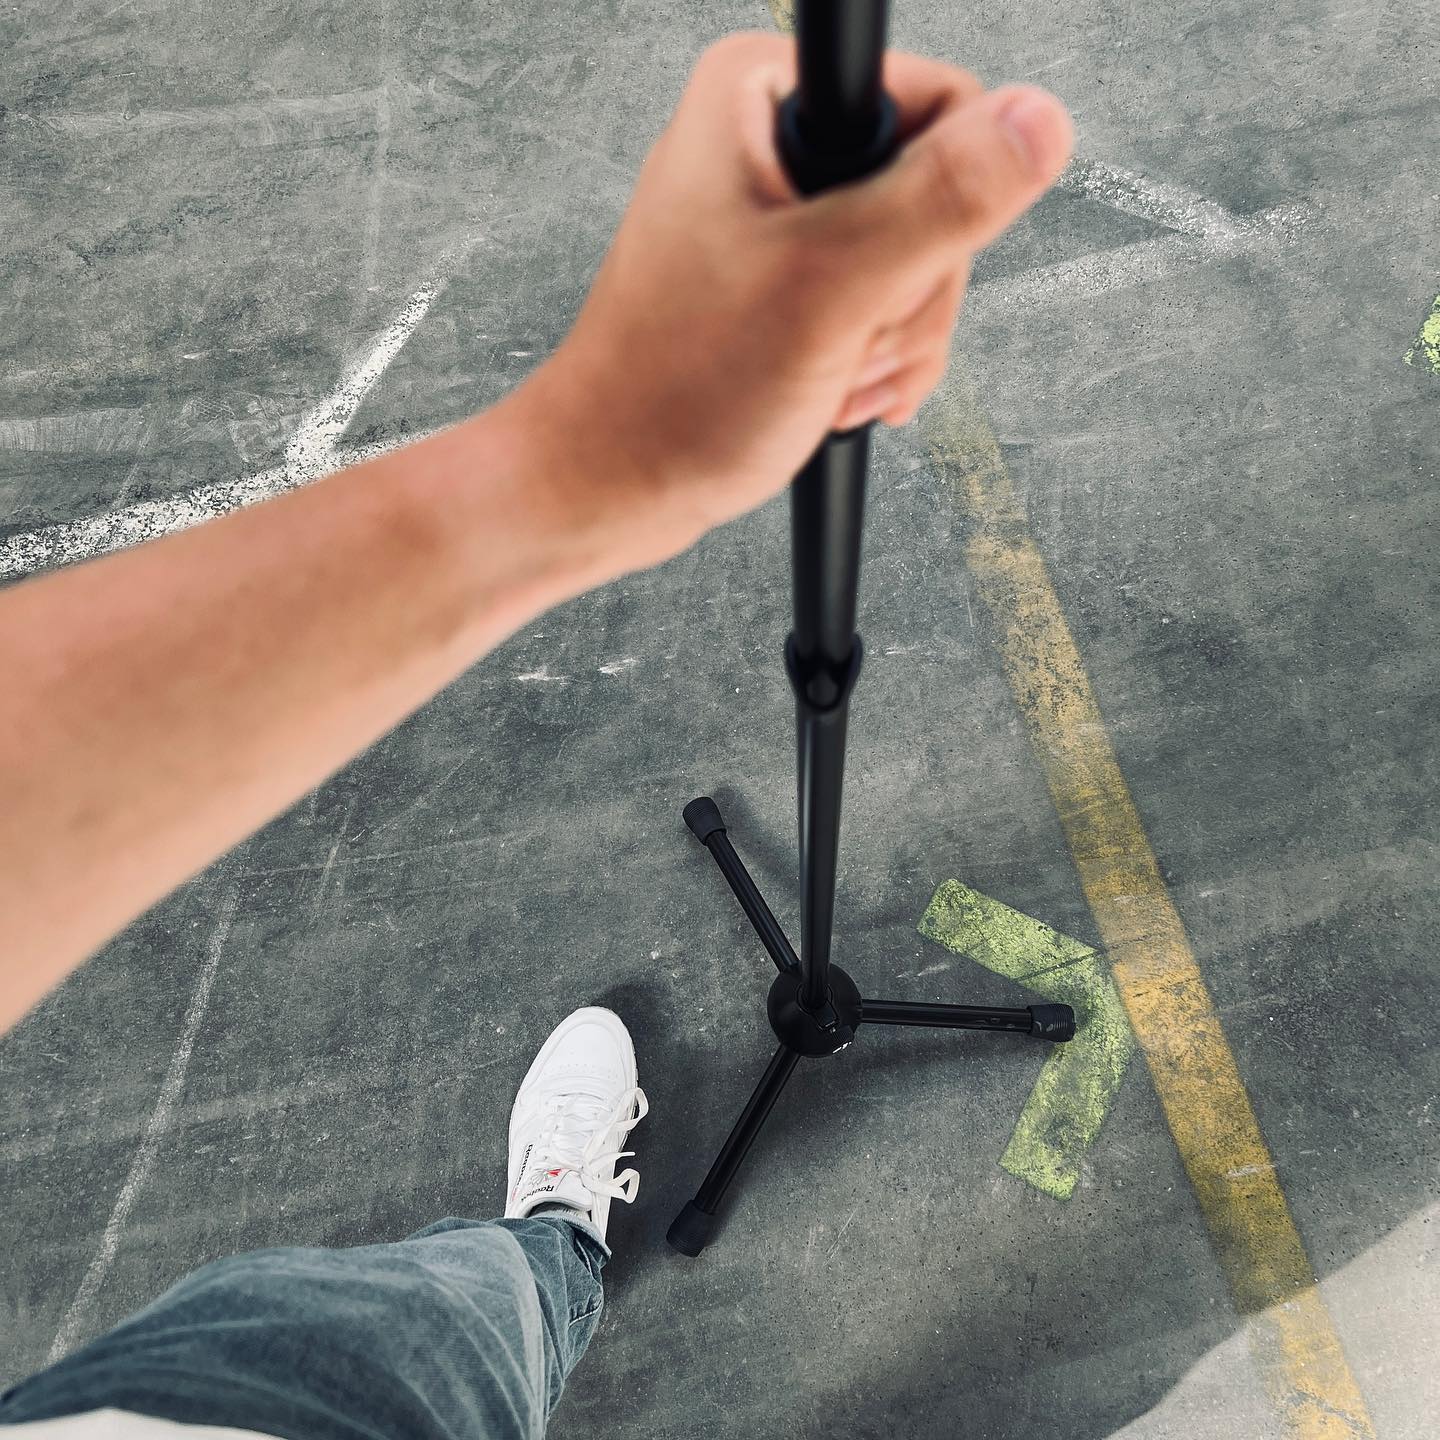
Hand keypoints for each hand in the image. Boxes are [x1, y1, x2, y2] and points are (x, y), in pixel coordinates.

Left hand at [513, 32, 1072, 572]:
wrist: (616, 485)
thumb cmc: (677, 395)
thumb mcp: (828, 287)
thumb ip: (942, 200)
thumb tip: (1040, 122)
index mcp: (762, 98)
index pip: (943, 105)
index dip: (940, 208)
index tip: (874, 276)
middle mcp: (769, 142)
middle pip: (938, 194)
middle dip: (908, 299)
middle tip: (843, 344)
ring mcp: (781, 216)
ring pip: (918, 262)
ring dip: (891, 345)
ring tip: (826, 379)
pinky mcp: (788, 278)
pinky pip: (882, 305)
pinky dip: (873, 362)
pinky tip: (831, 392)